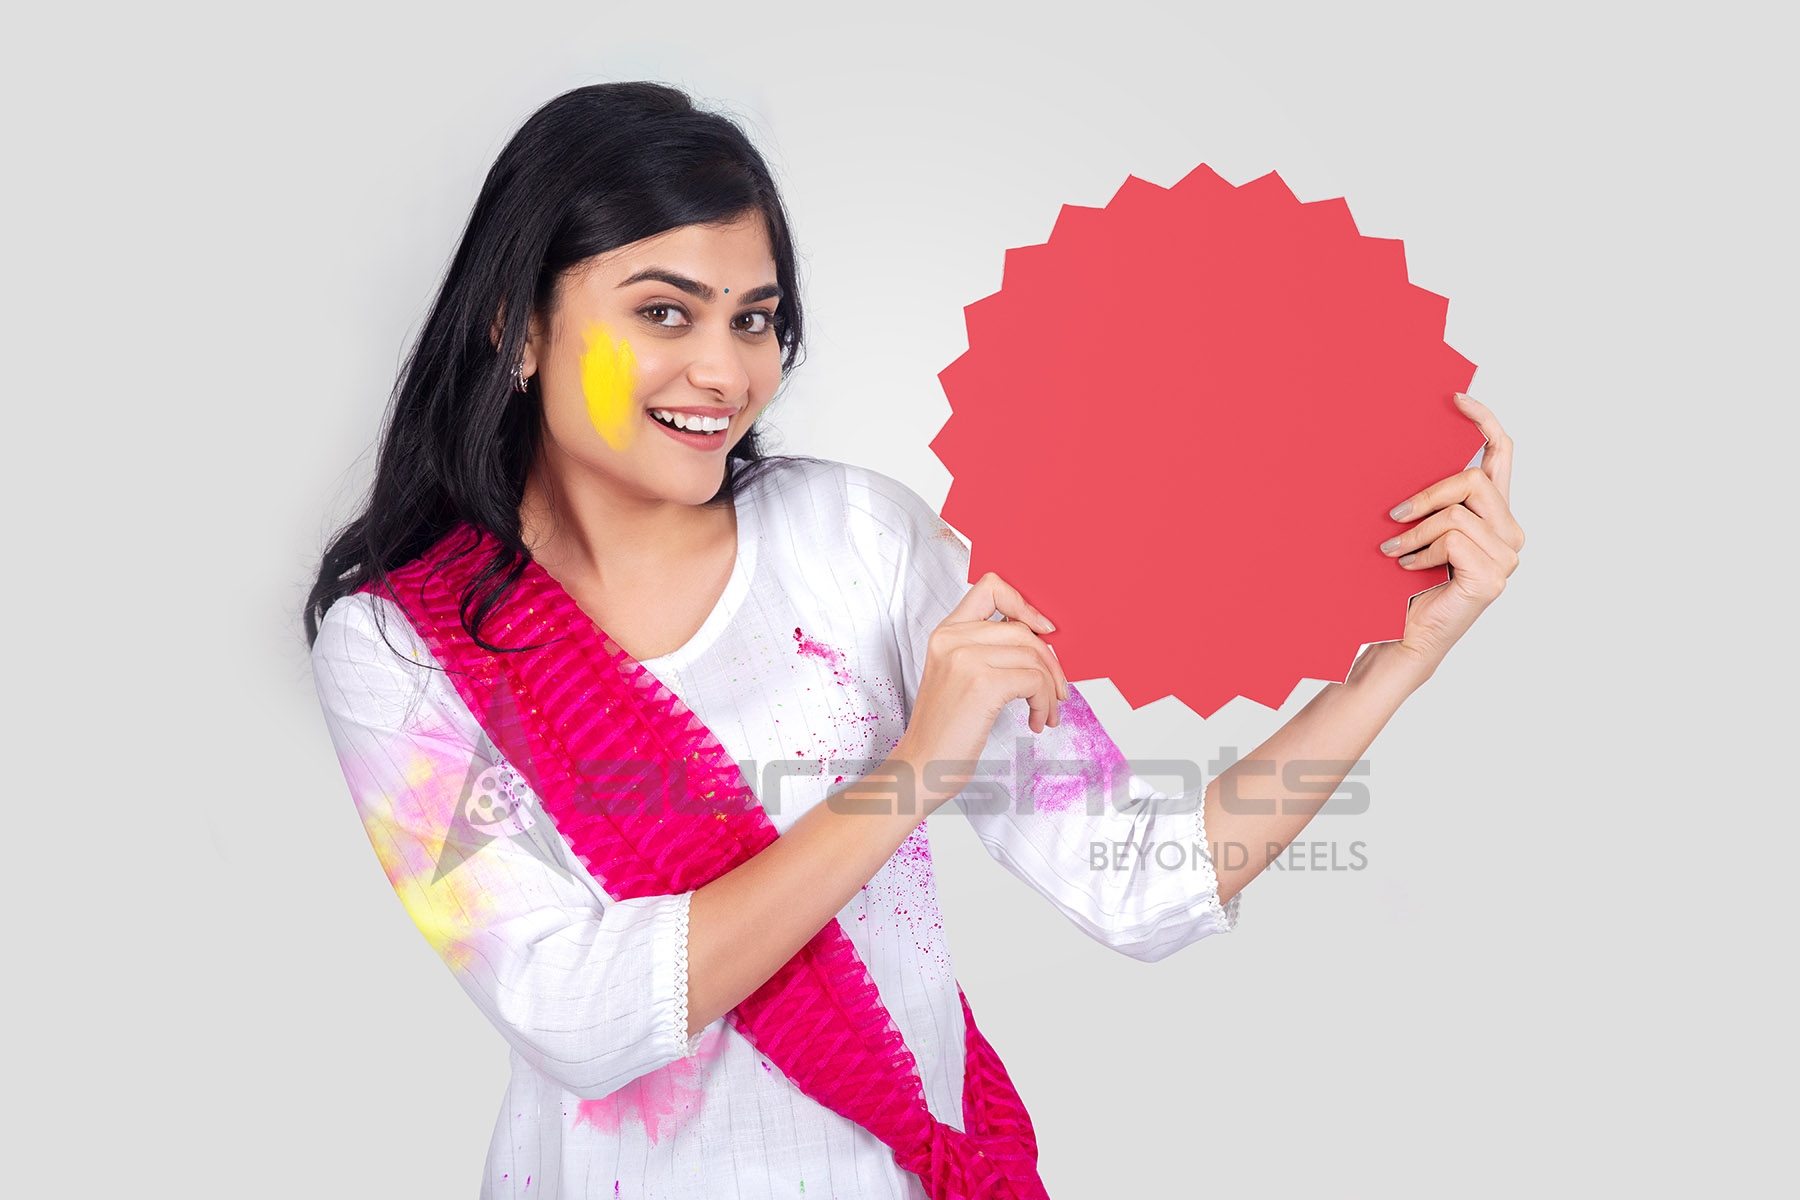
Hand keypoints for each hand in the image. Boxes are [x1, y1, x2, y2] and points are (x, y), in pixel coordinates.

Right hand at [895, 572, 1067, 808]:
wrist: (921, 767)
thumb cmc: (945, 729)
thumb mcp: (959, 677)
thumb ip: (987, 651)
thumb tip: (1042, 643)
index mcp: (945, 632)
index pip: (991, 587)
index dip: (1024, 603)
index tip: (1044, 630)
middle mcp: (952, 639)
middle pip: (1023, 628)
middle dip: (1050, 662)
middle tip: (1056, 691)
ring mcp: (965, 659)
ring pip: (1034, 655)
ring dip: (1051, 688)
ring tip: (1047, 712)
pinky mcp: (982, 684)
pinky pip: (1035, 681)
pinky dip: (1045, 703)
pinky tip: (1037, 722)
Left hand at [1378, 392, 1525, 673]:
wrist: (1398, 637)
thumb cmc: (1403, 585)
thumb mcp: (1418, 528)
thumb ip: (1430, 498)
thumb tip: (1405, 450)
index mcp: (1494, 514)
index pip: (1502, 454)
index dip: (1485, 421)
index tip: (1456, 398)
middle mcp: (1510, 532)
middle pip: (1472, 480)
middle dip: (1426, 494)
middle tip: (1393, 517)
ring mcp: (1506, 557)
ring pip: (1456, 511)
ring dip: (1417, 531)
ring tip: (1397, 551)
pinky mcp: (1491, 578)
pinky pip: (1453, 538)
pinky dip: (1421, 551)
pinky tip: (1409, 569)